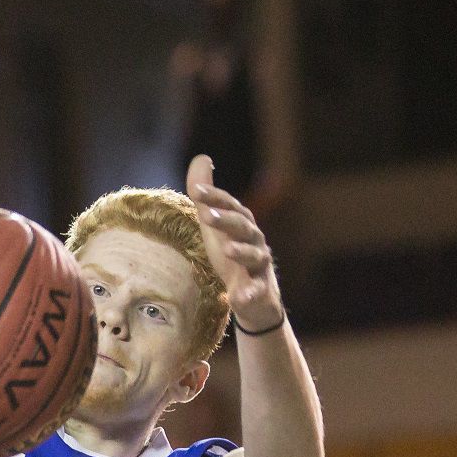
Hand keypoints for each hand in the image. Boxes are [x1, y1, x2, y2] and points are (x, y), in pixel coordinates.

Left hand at [186, 155, 282, 329]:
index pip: (229, 206)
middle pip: (242, 226)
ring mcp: (259, 265)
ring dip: (242, 251)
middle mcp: (254, 240)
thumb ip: (208, 197)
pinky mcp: (260, 290)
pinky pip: (257, 291)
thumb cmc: (232, 256)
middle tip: (207, 216)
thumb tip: (201, 158)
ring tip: (227, 250)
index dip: (215, 198)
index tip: (195, 192)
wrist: (253, 297)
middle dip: (226, 220)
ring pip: (254, 255)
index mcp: (242, 223)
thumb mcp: (216, 226)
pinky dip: (250, 293)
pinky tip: (238, 298)